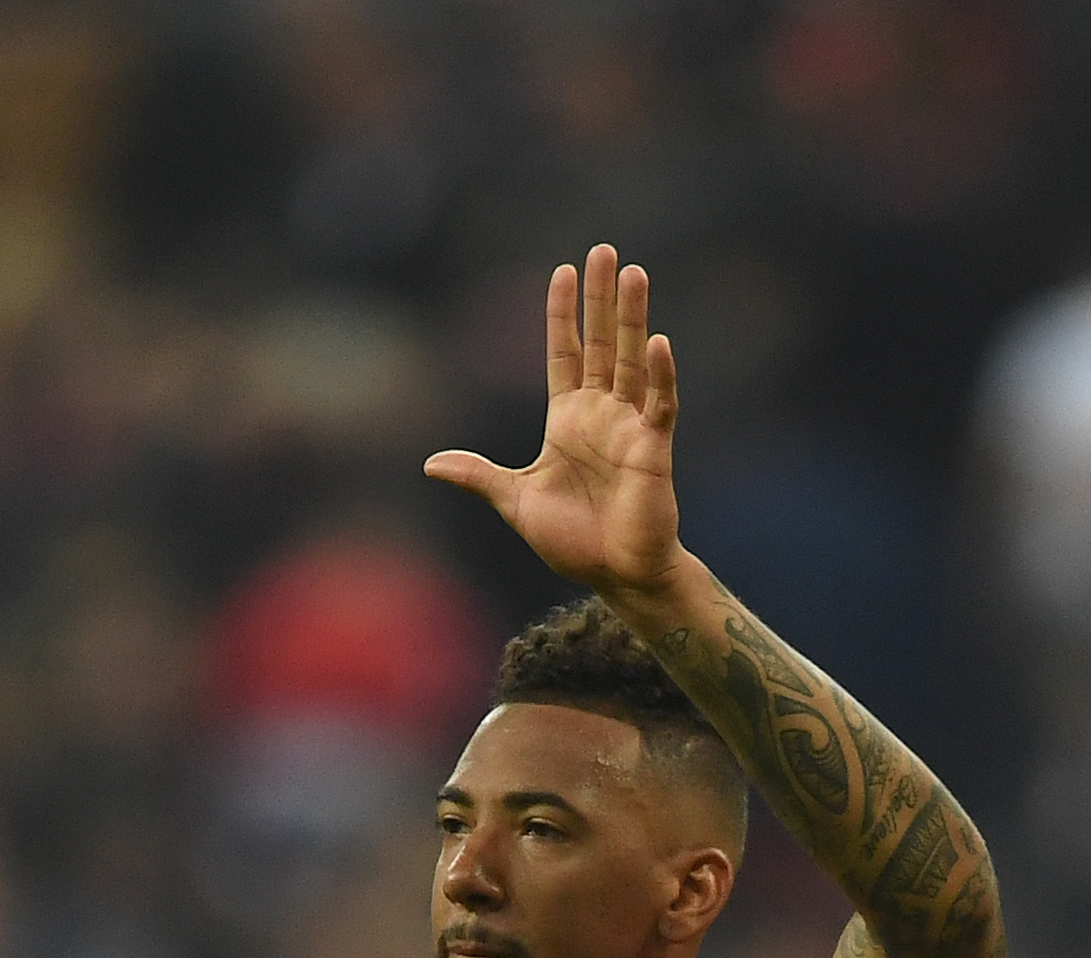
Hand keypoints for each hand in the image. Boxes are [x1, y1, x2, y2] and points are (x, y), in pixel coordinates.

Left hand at [426, 245, 683, 596]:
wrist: (614, 574)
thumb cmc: (573, 540)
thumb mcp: (515, 501)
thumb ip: (479, 476)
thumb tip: (431, 465)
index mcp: (568, 420)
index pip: (565, 354)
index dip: (564, 315)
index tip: (564, 273)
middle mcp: (601, 414)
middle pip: (601, 343)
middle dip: (602, 298)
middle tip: (604, 251)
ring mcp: (629, 426)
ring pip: (631, 360)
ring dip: (633, 318)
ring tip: (635, 273)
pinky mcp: (653, 447)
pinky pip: (659, 404)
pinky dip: (658, 375)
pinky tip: (657, 342)